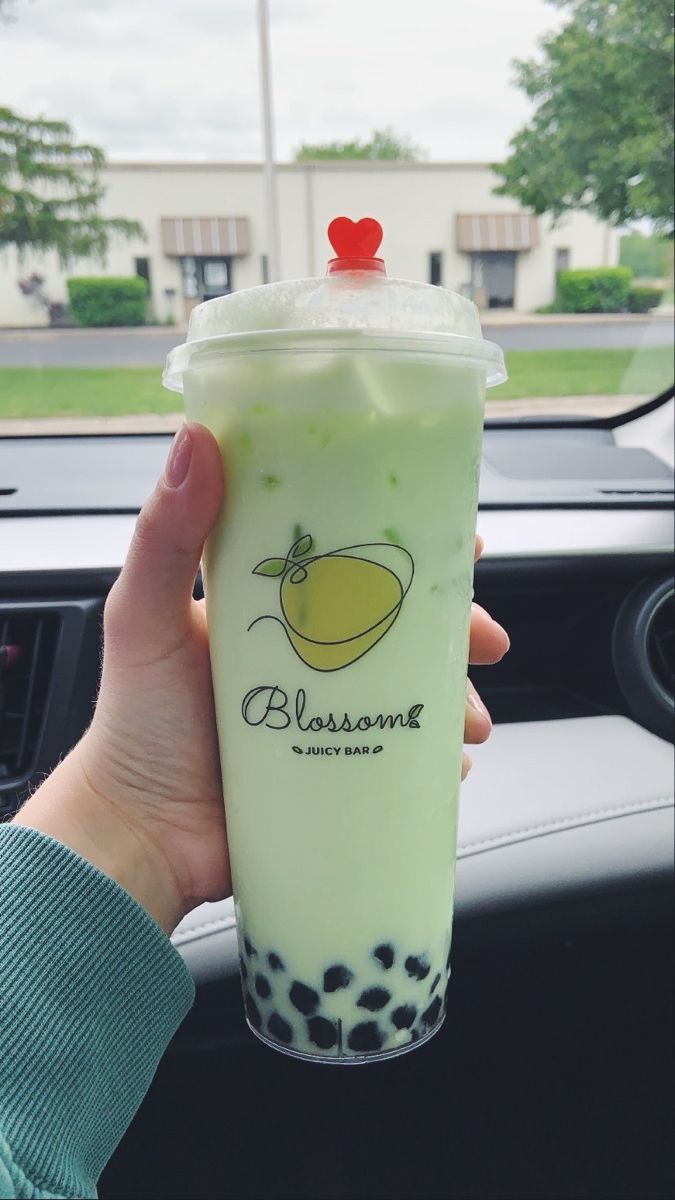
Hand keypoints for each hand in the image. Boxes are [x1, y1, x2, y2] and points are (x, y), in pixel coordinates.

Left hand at [15, 424, 508, 932]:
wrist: (141, 835)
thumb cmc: (136, 723)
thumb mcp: (144, 616)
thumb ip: (167, 534)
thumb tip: (196, 440)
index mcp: (268, 606)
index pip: (350, 557)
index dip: (407, 544)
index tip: (462, 540)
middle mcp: (304, 654)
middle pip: (399, 624)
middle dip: (455, 629)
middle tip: (488, 641)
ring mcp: (325, 714)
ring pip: (411, 690)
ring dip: (455, 697)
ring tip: (472, 721)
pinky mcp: (335, 769)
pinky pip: (401, 755)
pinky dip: (435, 756)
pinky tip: (452, 763)